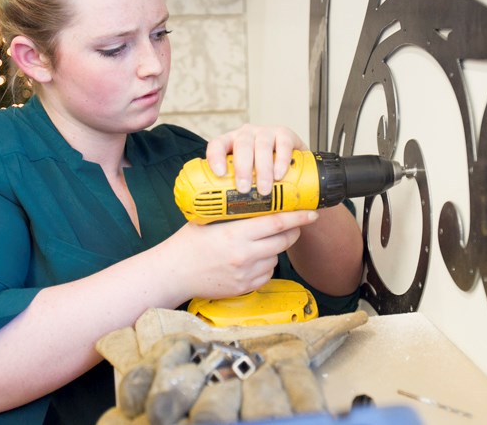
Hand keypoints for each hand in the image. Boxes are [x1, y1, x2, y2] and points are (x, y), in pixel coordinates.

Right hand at [163, 210, 318, 299]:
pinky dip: (265, 265)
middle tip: (295, 224)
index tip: (311, 212)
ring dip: (276, 249)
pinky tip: (251, 259)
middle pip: (283, 241)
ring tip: (260, 242)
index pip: (277, 223)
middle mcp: (244, 255)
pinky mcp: (245, 288)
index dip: (298, 217)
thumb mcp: (209, 219)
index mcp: (236, 234)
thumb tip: (257, 197)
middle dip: (293, 231)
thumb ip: (233, 212)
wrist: (174, 273)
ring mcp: (246, 274)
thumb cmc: (189, 243)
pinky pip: (266, 274)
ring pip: (276, 258)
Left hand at [205, 124, 307, 195]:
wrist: (291, 171)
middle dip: (242, 167)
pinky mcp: (285, 134)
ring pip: (262, 146)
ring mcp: (266, 132)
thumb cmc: (259, 178)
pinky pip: (283, 144)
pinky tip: (279, 174)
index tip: (219, 174)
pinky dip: (281, 160)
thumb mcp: (242, 181)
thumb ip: (230, 192)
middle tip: (244, 189)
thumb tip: (214, 218)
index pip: (217, 145)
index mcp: (230, 144)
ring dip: (263, 169)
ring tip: (264, 189)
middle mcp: (246, 135)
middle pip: (242, 145)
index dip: (215, 156)